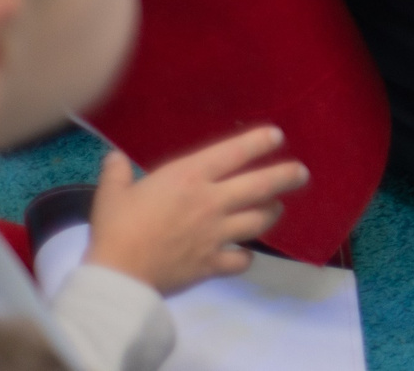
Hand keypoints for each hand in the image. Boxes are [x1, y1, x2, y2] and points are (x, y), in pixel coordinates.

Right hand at [84, 127, 308, 292]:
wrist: (118, 276)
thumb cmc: (115, 229)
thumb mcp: (111, 194)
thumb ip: (116, 173)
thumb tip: (114, 157)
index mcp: (189, 178)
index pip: (234, 153)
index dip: (258, 142)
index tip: (277, 137)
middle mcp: (212, 202)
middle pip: (261, 185)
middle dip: (286, 176)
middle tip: (301, 173)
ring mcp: (217, 234)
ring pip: (259, 221)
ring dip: (271, 213)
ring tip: (276, 209)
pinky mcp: (213, 264)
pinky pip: (241, 260)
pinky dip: (245, 258)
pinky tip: (245, 255)